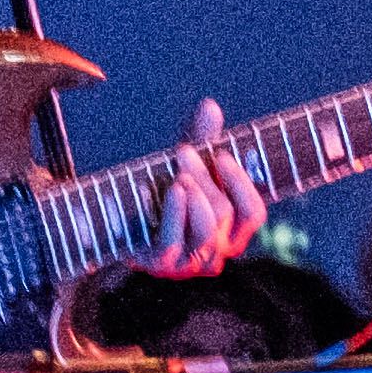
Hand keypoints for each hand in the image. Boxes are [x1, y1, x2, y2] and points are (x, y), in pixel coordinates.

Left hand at [118, 101, 269, 280]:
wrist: (118, 226)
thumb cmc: (161, 194)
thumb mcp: (184, 165)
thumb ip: (201, 140)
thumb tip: (209, 106)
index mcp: (231, 232)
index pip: (254, 213)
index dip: (240, 183)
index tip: (221, 156)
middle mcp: (216, 252)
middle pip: (225, 213)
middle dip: (205, 178)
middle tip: (182, 153)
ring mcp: (190, 264)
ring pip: (207, 228)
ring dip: (192, 194)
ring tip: (176, 175)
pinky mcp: (162, 266)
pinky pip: (173, 242)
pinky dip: (170, 212)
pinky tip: (159, 190)